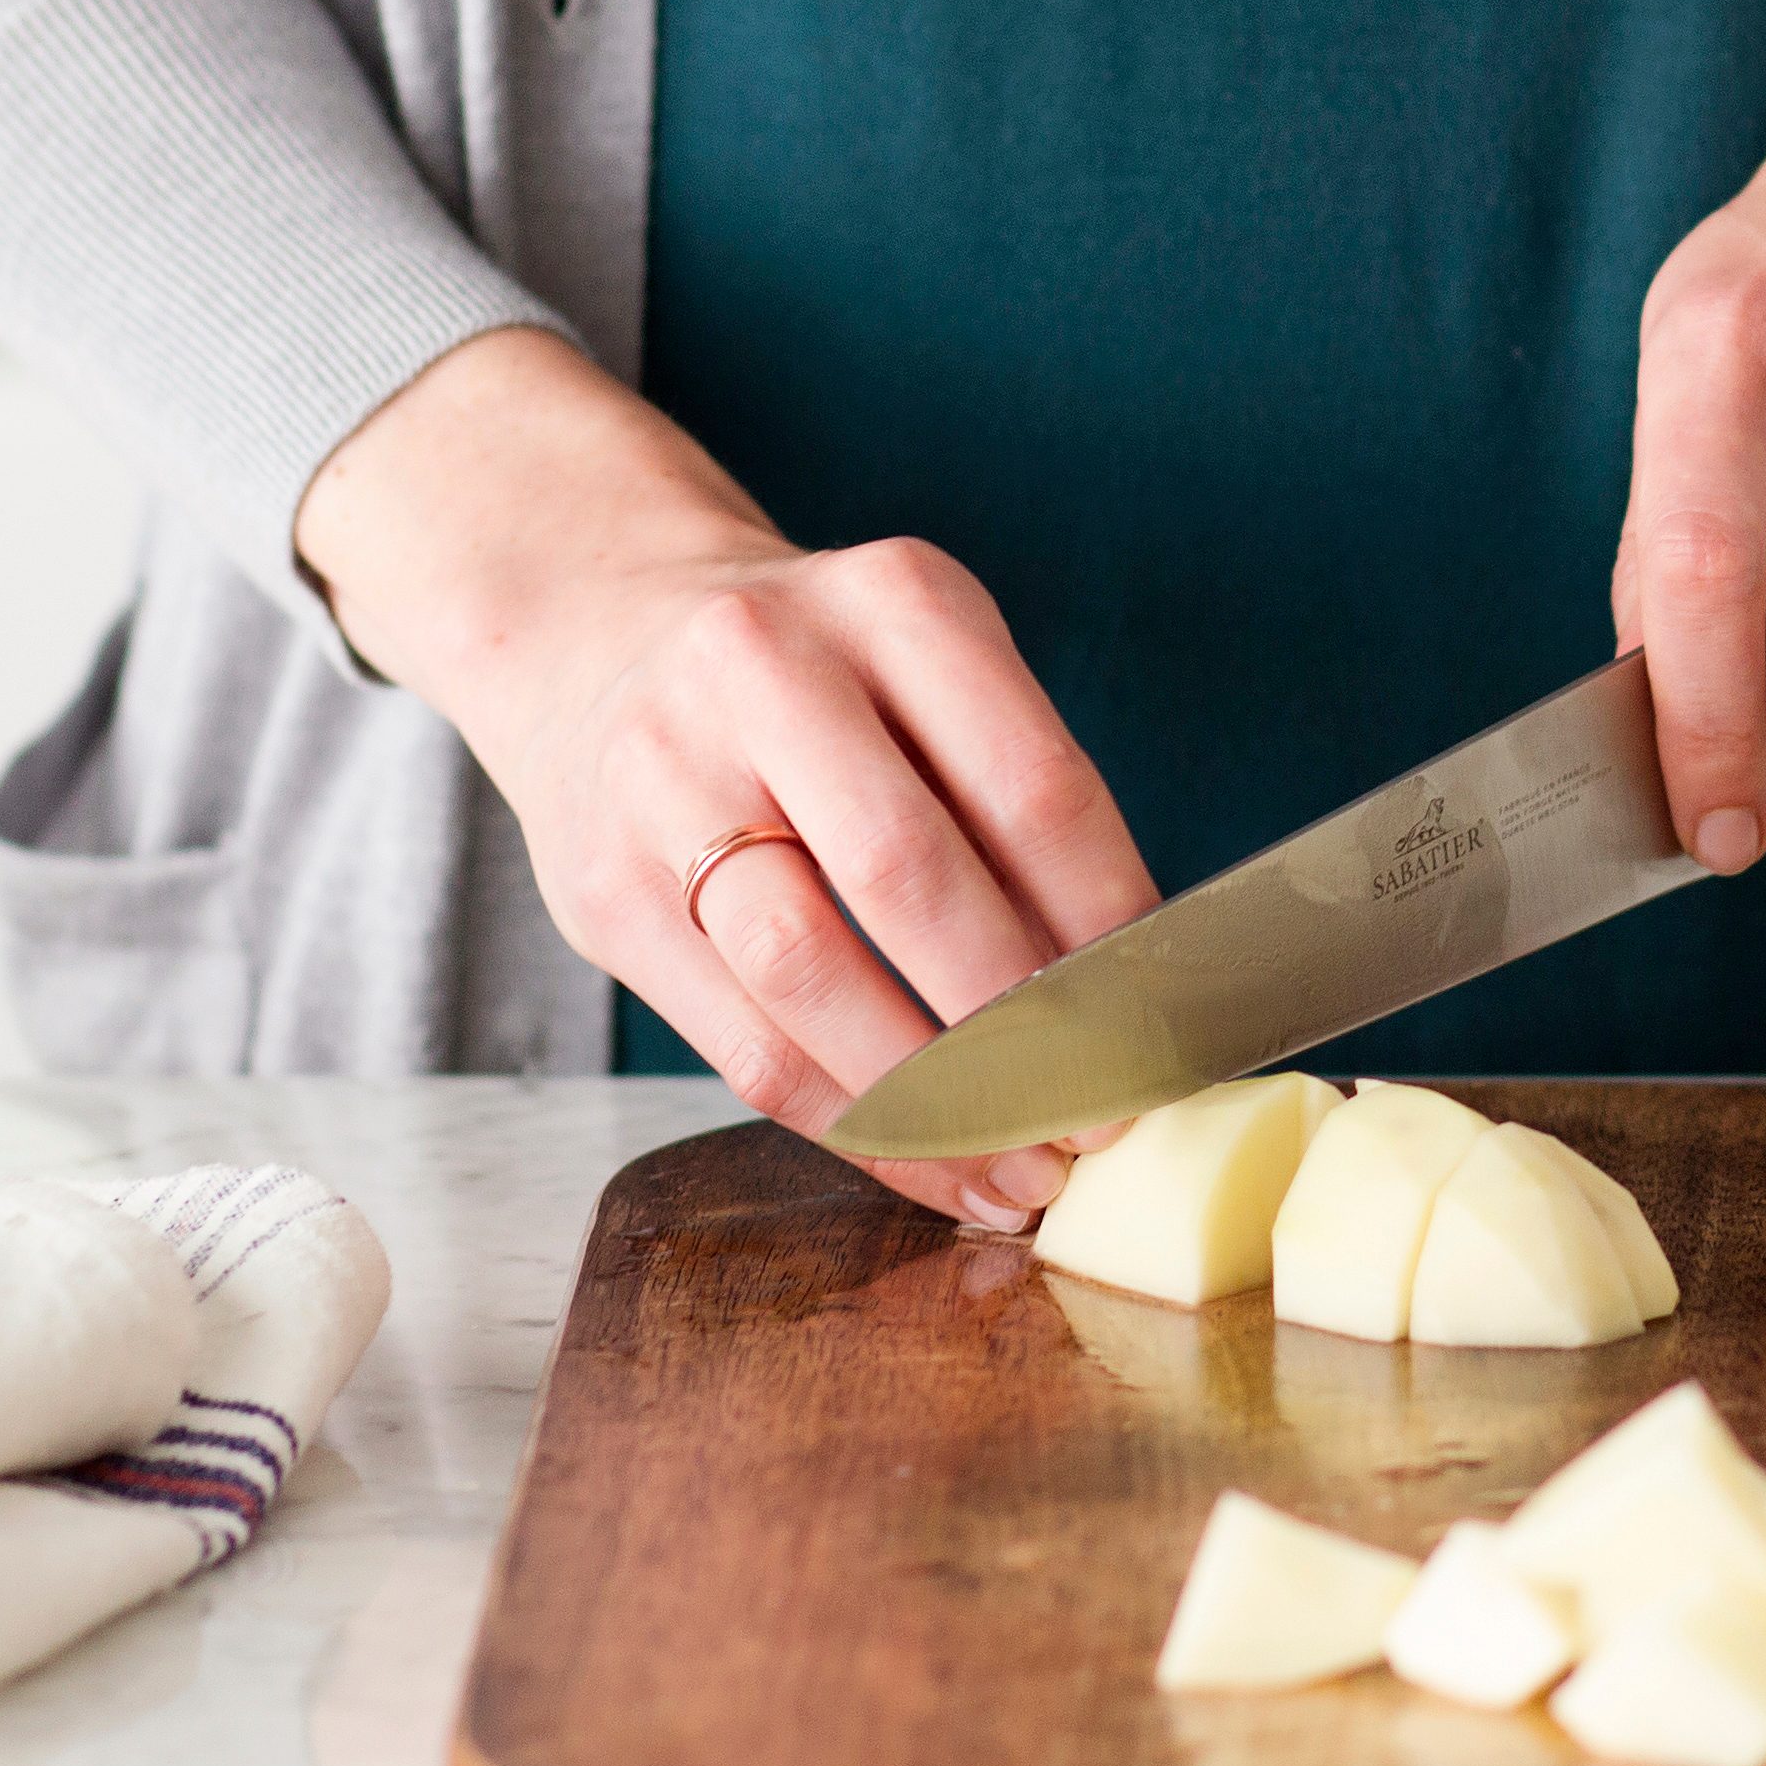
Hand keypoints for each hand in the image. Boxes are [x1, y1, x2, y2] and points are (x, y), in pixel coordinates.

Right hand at [296, 331, 1155, 1228]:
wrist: (598, 634)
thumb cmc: (821, 683)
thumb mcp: (931, 670)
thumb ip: (1019, 802)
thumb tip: (1135, 998)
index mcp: (893, 603)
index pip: (1033, 785)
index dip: (1112, 926)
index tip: (1168, 1024)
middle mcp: (763, 669)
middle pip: (910, 877)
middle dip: (1022, 1023)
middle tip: (1108, 1113)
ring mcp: (662, 779)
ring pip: (809, 974)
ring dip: (933, 1098)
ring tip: (1025, 1163)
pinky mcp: (601, 895)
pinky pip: (745, 1045)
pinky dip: (853, 1127)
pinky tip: (931, 1163)